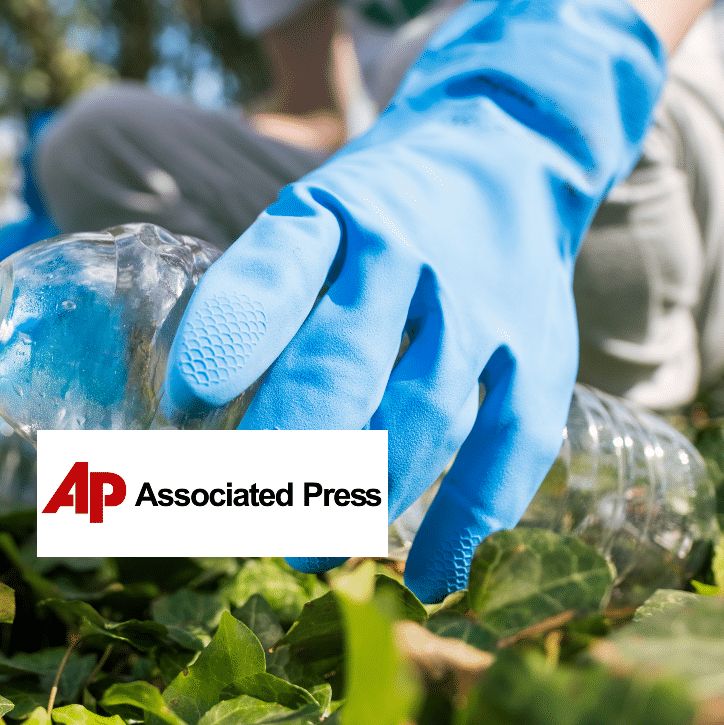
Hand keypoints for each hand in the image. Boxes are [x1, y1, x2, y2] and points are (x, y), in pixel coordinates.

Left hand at [164, 0, 664, 601]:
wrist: (506, 148)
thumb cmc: (375, 213)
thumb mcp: (309, 220)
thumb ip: (257, 302)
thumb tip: (183, 419)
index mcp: (332, 214)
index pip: (275, 268)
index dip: (229, 337)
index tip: (185, 404)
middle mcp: (408, 253)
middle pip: (343, 360)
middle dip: (285, 449)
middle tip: (237, 517)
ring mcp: (482, 303)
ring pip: (423, 411)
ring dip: (362, 493)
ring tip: (306, 553)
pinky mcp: (541, 350)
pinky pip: (510, 443)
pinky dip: (469, 518)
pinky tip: (426, 577)